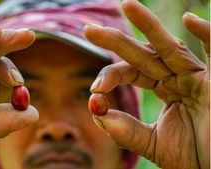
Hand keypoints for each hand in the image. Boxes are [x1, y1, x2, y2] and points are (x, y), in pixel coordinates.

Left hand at [84, 0, 209, 168]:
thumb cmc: (196, 156)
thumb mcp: (154, 144)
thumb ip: (126, 131)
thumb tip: (96, 111)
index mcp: (165, 89)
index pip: (132, 71)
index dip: (112, 75)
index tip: (95, 88)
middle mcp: (179, 78)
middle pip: (143, 54)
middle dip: (116, 41)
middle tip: (88, 30)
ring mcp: (199, 76)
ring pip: (171, 47)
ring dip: (149, 25)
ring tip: (128, 5)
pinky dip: (207, 34)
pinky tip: (190, 19)